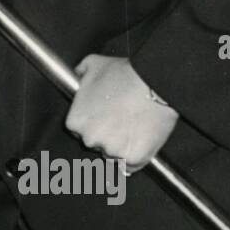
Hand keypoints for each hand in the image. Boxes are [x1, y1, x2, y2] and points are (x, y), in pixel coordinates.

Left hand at [64, 55, 178, 172]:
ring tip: (133, 126)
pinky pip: (131, 165)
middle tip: (121, 120)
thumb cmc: (124, 74)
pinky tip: (141, 140)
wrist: (153, 82)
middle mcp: (90, 139)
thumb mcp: (93, 64)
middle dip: (106, 135)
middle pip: (96, 143)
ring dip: (121, 146)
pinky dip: (136, 156)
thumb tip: (78, 74)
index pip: (79, 130)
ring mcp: (112, 151)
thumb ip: (80, 72)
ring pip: (113, 155)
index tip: (104, 117)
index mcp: (76, 122)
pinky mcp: (133, 159)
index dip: (93, 123)